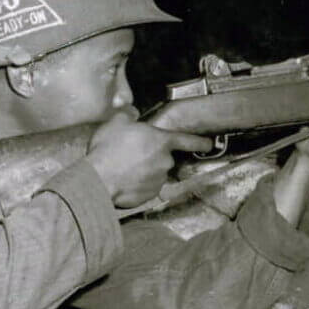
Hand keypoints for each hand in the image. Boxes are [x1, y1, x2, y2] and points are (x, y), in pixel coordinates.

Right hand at [86, 109, 212, 207]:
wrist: (99, 180)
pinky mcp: (149, 196)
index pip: (188, 141)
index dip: (200, 142)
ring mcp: (158, 181)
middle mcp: (165, 162)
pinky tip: (124, 180)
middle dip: (152, 155)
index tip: (209, 144)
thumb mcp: (116, 122)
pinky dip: (138, 185)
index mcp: (162, 141)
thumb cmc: (108, 149)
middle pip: (164, 157)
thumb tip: (133, 112)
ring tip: (124, 168)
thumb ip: (129, 114)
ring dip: (144, 170)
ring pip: (155, 173)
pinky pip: (146, 188)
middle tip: (132, 154)